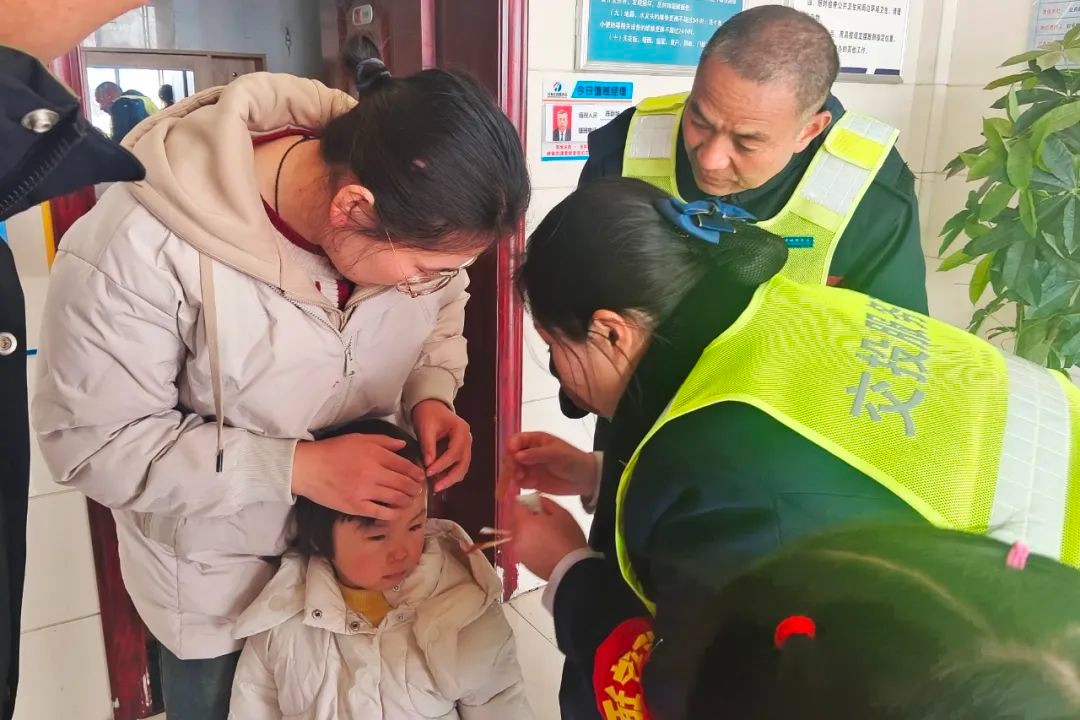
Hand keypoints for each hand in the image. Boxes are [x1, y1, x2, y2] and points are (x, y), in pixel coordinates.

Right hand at [292, 434, 425, 519]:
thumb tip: (403, 445)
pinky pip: (381, 513)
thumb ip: (383, 441)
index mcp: (374, 454)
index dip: (416, 472)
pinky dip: (393, 513)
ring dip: (407, 500)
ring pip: (396, 499)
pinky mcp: (356, 506)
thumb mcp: (359, 438)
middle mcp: (372, 473)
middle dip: (415, 488)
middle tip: (418, 490)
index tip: (420, 476)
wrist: (308, 468)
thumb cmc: (333, 451)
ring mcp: (364, 491)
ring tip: (410, 500)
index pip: (404, 465)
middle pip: (403, 483)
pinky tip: (397, 512)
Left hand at [412, 400, 471, 490]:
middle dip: (450, 477)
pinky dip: (450, 475)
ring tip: (436, 487)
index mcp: (461, 430)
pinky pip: (458, 466)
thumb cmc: (428, 414)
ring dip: (451, 478)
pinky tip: (438, 481)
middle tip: (436, 488)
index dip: (442, 464)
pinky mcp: (461, 452)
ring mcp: (466, 446)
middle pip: (463, 463)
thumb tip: (428, 464)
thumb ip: (428, 445)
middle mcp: (467, 439)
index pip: (454, 452)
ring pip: (463, 467)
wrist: (431, 407)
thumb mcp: (426, 427)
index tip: (428, 472)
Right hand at [507, 432, 597, 496]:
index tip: (512, 454)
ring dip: (511, 475)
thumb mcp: (556, 454)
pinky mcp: (531, 481)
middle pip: (510, 456)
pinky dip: (517, 484)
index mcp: (535, 440)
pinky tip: (525, 486)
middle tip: (516, 472)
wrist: (585, 479)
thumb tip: (516, 456)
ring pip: (512, 470)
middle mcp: (529, 452)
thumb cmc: (572, 460)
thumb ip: (537, 454)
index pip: (516, 440)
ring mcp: (529, 467)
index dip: (512, 446)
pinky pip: (518, 482)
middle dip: (510, 463)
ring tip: (521, 479)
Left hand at [512, 496, 587, 580]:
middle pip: (516, 521)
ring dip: (527, 532)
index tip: (536, 506)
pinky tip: (544, 547)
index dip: (526, 503)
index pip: (516, 506)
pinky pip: (523, 547)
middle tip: (543, 521)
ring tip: (545, 535)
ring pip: (518, 535)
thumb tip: (534, 498)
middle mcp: (516, 537)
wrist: (571, 569)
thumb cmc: (568, 538)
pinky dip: (529, 544)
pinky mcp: (523, 563)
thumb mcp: (561, 513)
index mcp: (524, 523)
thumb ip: (545, 502)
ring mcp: (518, 552)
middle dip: (526, 519)